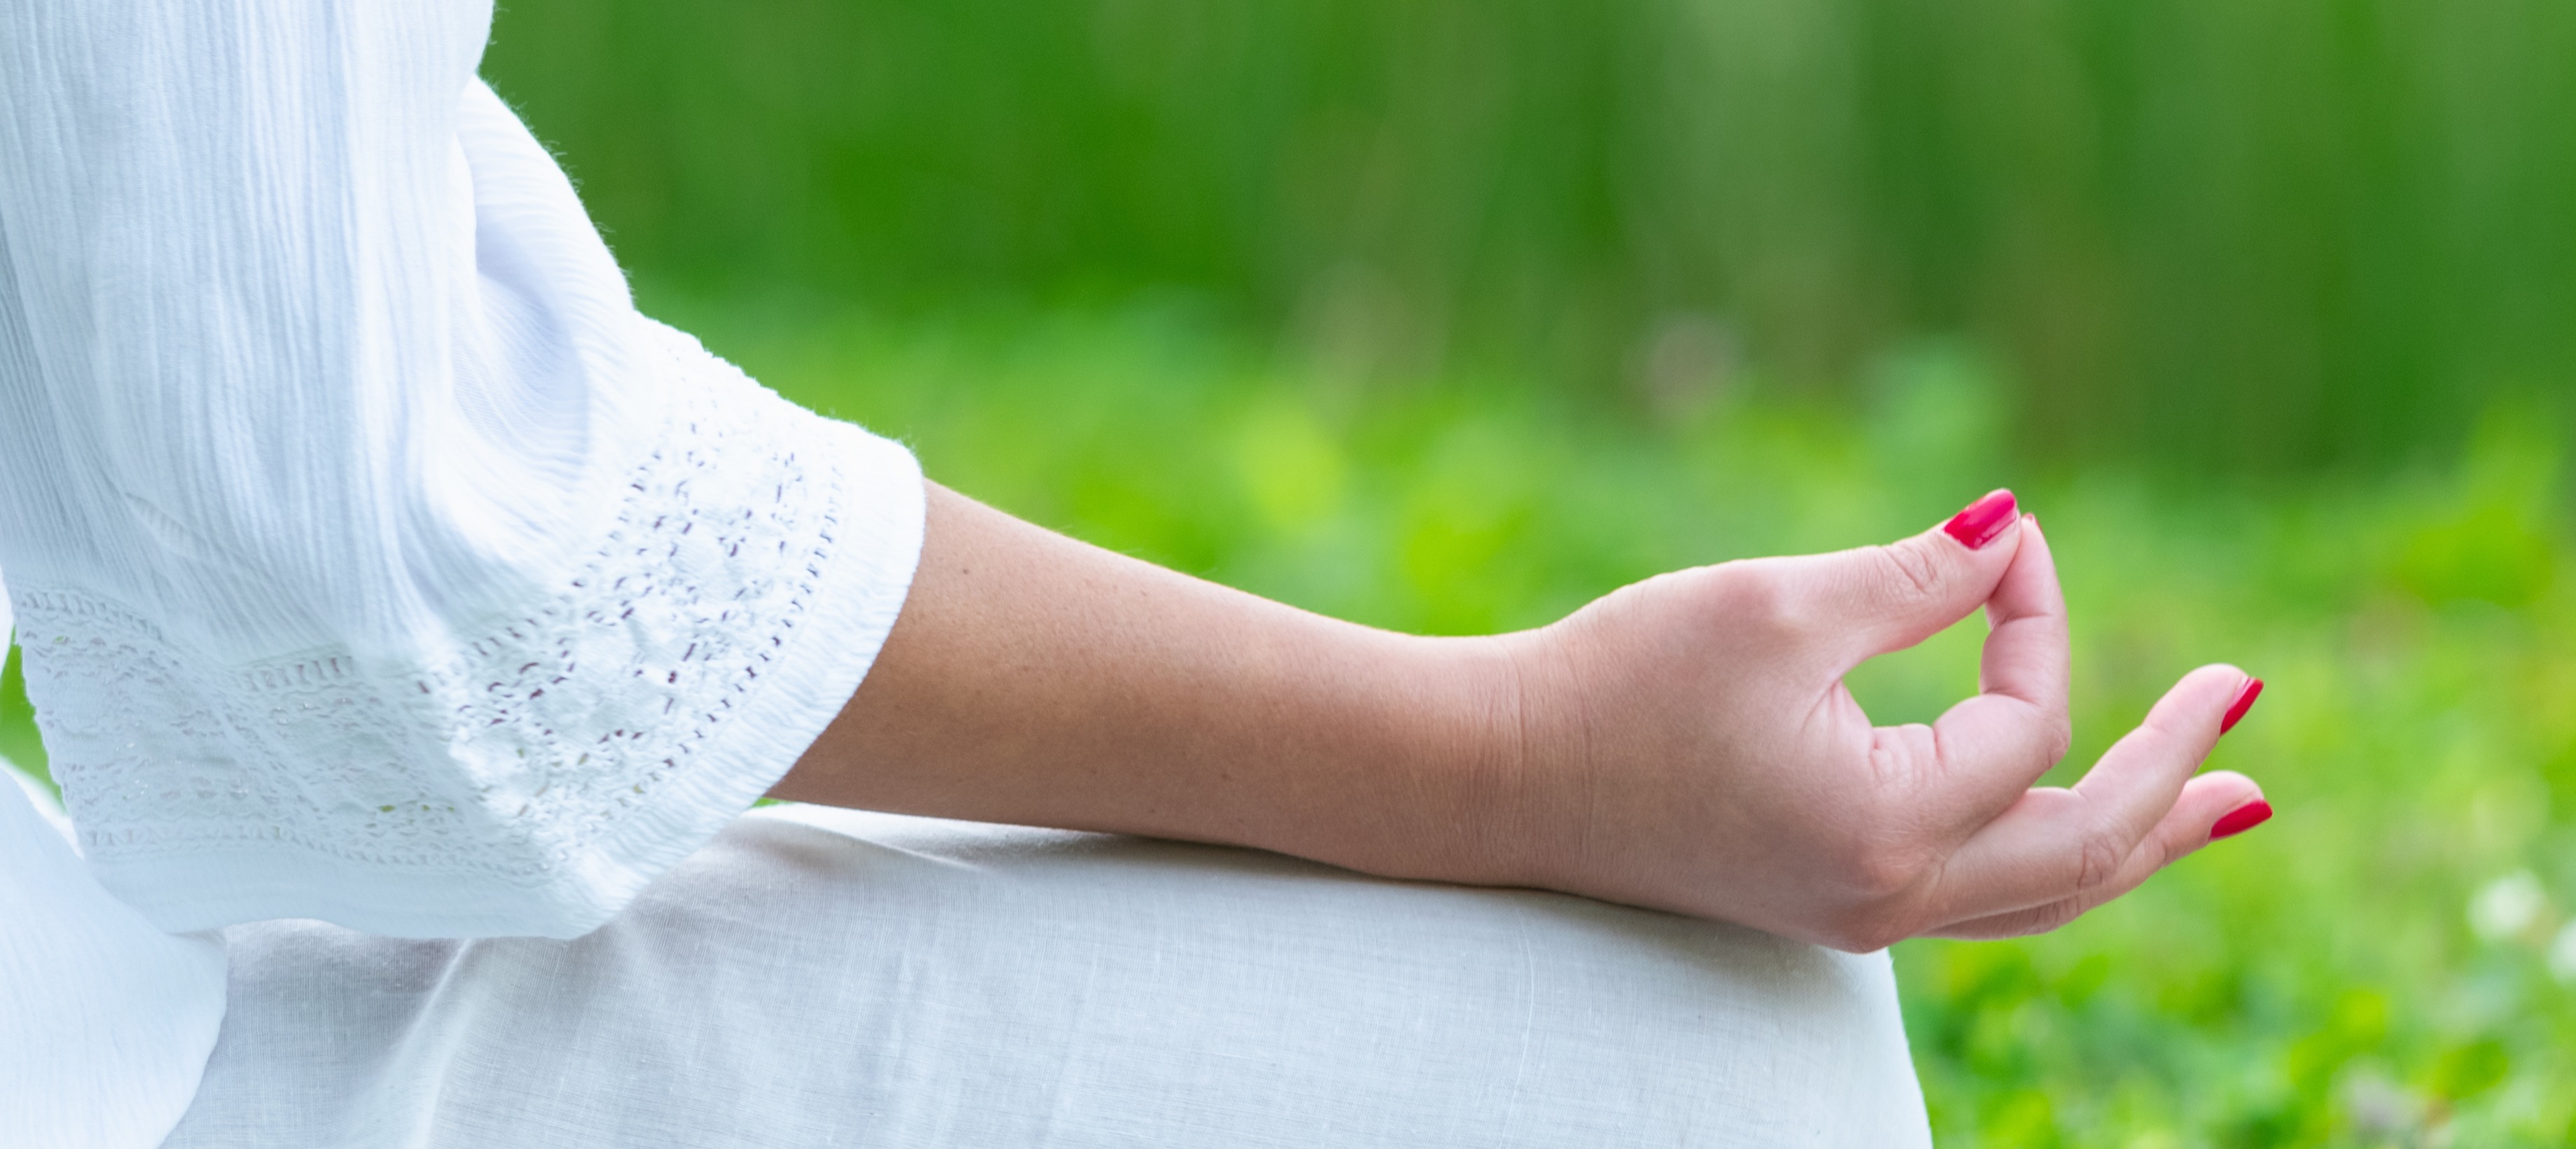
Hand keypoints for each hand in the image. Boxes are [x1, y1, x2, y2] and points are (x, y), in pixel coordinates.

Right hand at [1490, 492, 2267, 950]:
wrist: (1496, 776)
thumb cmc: (1620, 682)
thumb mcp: (1775, 607)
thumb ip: (1914, 576)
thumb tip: (2010, 532)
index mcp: (1888, 828)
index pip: (2028, 723)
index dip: (2031, 617)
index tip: (2001, 539)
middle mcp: (1890, 898)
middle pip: (2088, 852)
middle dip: (2174, 772)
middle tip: (2242, 706)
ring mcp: (1859, 915)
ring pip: (2045, 893)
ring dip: (2139, 835)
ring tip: (2222, 799)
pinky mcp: (1825, 902)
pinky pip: (1986, 896)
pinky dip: (2056, 854)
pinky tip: (2075, 821)